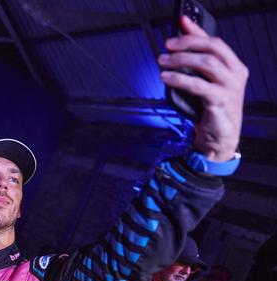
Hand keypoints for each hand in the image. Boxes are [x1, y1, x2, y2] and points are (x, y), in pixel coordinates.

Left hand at [159, 16, 247, 161]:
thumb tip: (179, 43)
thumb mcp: (205, 83)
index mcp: (234, 66)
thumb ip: (195, 65)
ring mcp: (230, 87)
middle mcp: (235, 74)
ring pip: (206, 63)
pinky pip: (198, 85)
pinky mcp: (220, 101)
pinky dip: (179, 79)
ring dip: (180, 60)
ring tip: (162, 62)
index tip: (180, 24)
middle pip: (212, 48)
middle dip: (187, 43)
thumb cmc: (210, 109)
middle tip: (167, 46)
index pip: (215, 41)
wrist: (218, 138)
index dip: (196, 32)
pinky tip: (166, 78)